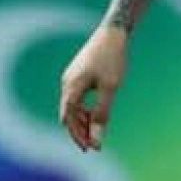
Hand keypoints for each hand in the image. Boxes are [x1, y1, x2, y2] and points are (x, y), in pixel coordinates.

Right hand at [59, 25, 128, 151]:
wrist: (114, 32)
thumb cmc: (113, 59)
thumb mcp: (110, 88)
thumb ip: (102, 113)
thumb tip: (97, 138)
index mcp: (71, 88)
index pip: (69, 119)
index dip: (78, 135)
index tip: (92, 148)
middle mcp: (67, 83)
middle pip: (69, 115)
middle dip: (80, 131)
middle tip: (94, 146)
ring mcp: (71, 78)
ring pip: (72, 106)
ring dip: (82, 121)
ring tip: (96, 132)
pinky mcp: (78, 74)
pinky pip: (77, 97)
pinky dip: (84, 108)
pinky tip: (94, 114)